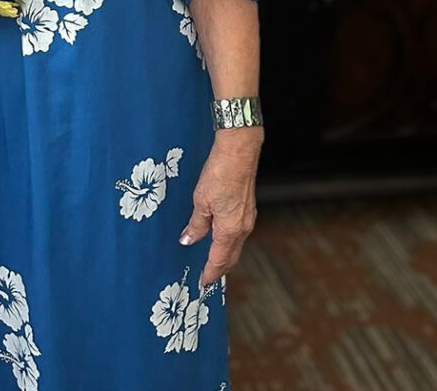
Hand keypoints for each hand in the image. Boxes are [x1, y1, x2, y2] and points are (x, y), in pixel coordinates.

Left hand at [179, 128, 262, 287]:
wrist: (239, 153)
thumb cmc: (220, 174)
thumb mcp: (201, 201)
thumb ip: (196, 224)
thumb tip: (188, 240)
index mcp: (230, 230)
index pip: (219, 260)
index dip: (210, 273)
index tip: (202, 283)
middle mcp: (243, 228)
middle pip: (231, 256)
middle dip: (219, 268)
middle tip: (207, 277)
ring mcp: (248, 218)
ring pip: (236, 245)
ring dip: (225, 255)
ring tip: (211, 260)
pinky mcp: (248, 208)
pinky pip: (238, 232)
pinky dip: (229, 241)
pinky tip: (219, 237)